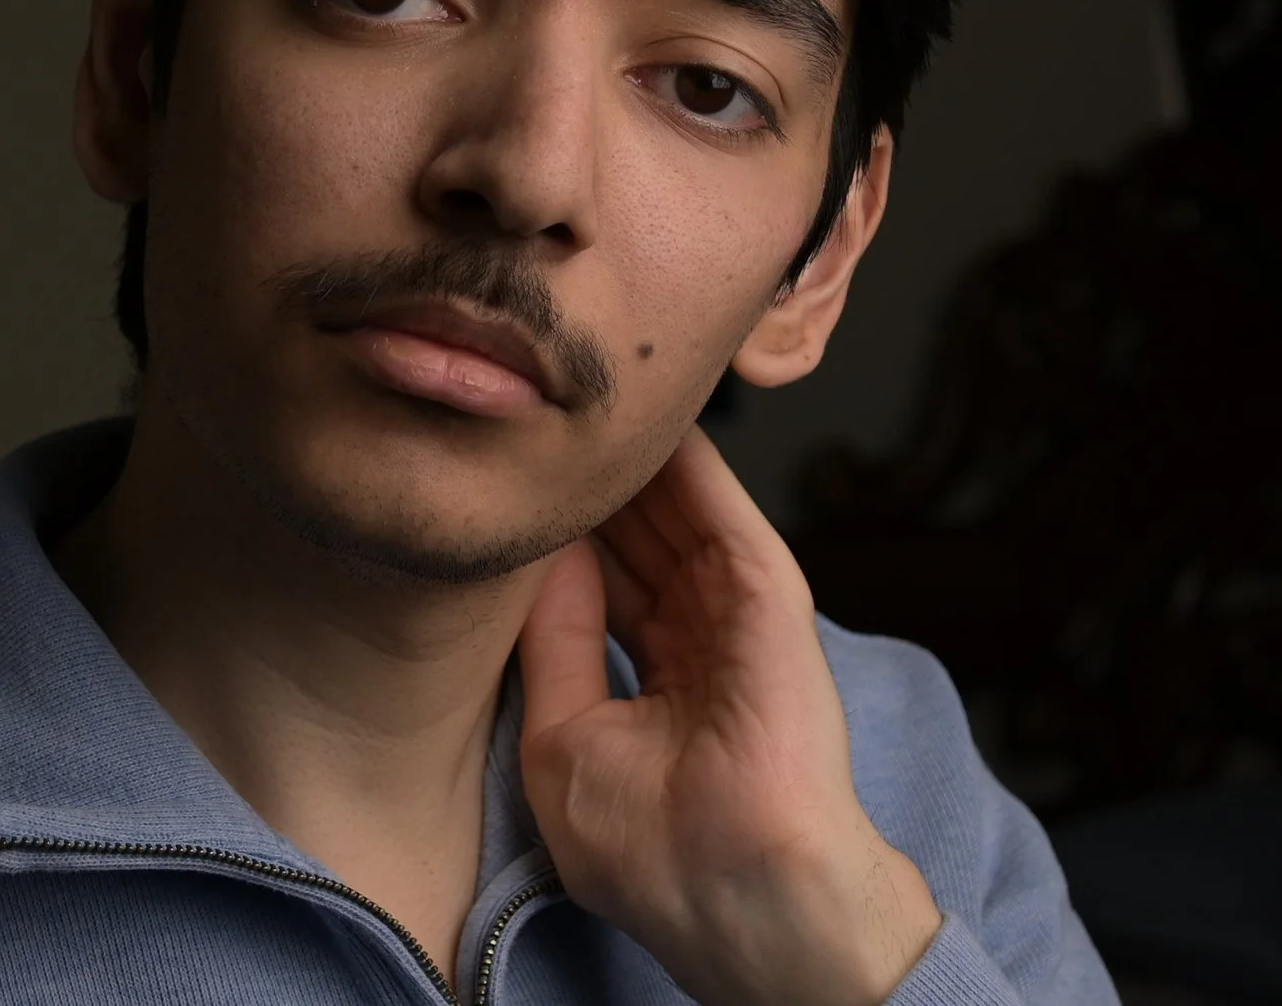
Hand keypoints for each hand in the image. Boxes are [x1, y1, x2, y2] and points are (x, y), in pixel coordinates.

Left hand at [517, 424, 940, 1005]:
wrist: (739, 890)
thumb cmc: (652, 846)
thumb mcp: (562, 737)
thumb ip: (554, 642)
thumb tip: (537, 562)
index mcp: (657, 681)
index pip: (602, 583)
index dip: (560, 533)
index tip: (512, 476)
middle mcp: (700, 637)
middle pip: (640, 534)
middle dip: (595, 481)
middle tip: (543, 412)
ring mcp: (737, 613)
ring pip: (676, 510)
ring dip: (634, 456)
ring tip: (585, 392)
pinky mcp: (769, 596)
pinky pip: (718, 510)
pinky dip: (687, 461)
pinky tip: (649, 412)